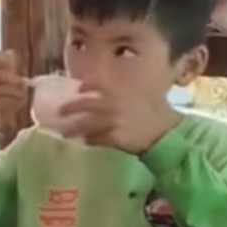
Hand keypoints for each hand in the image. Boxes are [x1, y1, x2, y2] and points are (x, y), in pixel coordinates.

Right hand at [0, 51, 26, 148]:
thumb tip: (12, 53)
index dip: (9, 62)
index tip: (17, 70)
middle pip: (5, 74)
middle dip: (18, 82)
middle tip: (24, 87)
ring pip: (8, 89)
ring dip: (19, 94)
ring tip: (23, 98)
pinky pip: (6, 101)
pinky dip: (15, 104)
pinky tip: (18, 106)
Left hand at [57, 89, 179, 154]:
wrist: (166, 133)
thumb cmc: (157, 111)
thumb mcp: (143, 93)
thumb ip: (127, 90)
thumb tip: (112, 89)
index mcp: (120, 91)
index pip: (97, 85)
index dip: (86, 86)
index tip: (78, 89)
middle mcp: (114, 105)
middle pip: (85, 106)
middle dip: (70, 109)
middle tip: (59, 112)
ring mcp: (113, 122)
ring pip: (87, 125)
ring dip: (74, 129)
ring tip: (64, 133)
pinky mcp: (115, 138)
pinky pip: (96, 140)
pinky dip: (89, 140)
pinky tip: (84, 142)